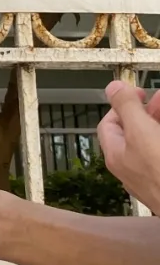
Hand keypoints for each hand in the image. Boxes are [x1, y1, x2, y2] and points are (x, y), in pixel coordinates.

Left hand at [98, 81, 159, 213]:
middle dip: (151, 112)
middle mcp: (134, 169)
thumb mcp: (142, 132)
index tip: (139, 93)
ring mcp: (154, 177)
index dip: (122, 105)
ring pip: (153, 142)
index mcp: (118, 156)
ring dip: (159, 122)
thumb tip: (112, 87)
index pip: (110, 124)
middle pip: (137, 133)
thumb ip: (127, 108)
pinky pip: (159, 155)